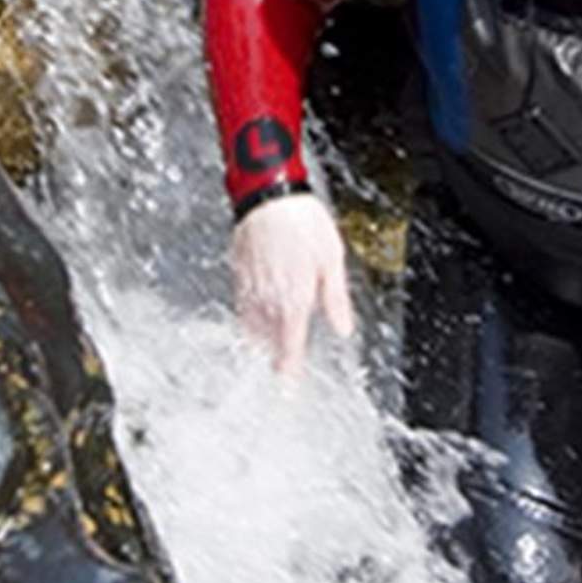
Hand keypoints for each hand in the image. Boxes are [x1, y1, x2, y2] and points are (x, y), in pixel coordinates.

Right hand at [232, 193, 354, 379]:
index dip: (288, 371)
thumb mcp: (332, 259)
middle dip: (276, 354)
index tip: (287, 389)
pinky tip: (258, 312)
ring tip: (271, 342)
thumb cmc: (304, 221)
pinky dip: (249, 317)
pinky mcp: (239, 273)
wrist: (269, 193)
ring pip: (252, 326)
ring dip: (262, 338)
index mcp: (295, 298)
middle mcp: (269, 298)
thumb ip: (336, 299)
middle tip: (284, 363)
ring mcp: (250, 287)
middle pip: (268, 342)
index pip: (289, 347)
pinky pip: (241, 306)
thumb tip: (343, 328)